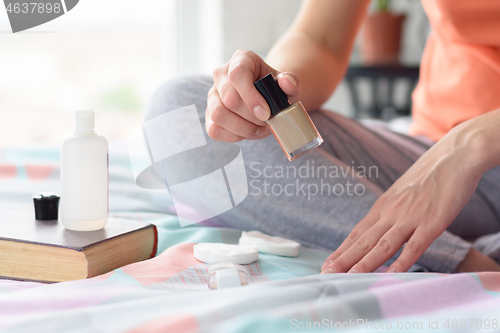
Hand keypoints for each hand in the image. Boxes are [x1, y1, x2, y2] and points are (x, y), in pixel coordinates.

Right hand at [207, 49, 300, 141]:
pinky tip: (246, 133)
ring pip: (218, 114)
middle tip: (267, 121)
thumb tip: (286, 82)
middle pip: (229, 98)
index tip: (266, 113)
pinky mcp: (209, 114)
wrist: (266, 99)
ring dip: (242, 128)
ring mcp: (213, 95)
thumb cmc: (275, 90)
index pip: (237, 74)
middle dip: (251, 117)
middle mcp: (221, 74)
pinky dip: (233, 136)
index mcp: (241, 59)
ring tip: (257, 129)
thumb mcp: (288, 84)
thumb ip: (291, 82)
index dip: (251, 96)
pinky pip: (214, 130)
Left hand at [321, 124, 484, 273]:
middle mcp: (392, 212)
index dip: (342, 250)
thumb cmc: (431, 174)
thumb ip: (393, 210)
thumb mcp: (404, 192)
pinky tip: (391, 275)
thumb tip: (385, 226)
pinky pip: (415, 245)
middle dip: (344, 259)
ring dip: (364, 263)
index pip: (358, 232)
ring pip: (383, 245)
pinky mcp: (432, 222)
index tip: (327, 264)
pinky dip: (402, 262)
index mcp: (384, 205)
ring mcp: (411, 217)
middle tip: (326, 274)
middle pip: (364, 240)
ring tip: (349, 277)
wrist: (456, 155)